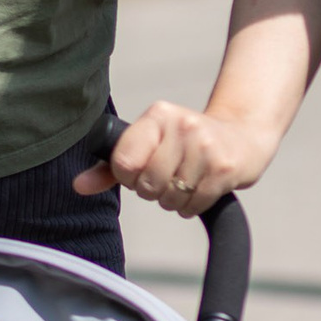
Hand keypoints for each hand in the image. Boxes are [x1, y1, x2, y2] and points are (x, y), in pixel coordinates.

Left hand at [71, 101, 276, 217]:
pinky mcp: (224, 167)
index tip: (141, 171)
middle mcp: (182, 125)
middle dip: (153, 191)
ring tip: (186, 181)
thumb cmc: (184, 144)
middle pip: (148, 184)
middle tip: (167, 178)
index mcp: (157, 115)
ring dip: (174, 200)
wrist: (242, 137)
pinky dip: (192, 206)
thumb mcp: (149, 144)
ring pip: (170, 197)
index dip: (129, 177)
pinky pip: (193, 204)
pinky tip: (200, 189)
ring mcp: (206, 145)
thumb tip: (78, 186)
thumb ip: (110, 167)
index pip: (124, 161)